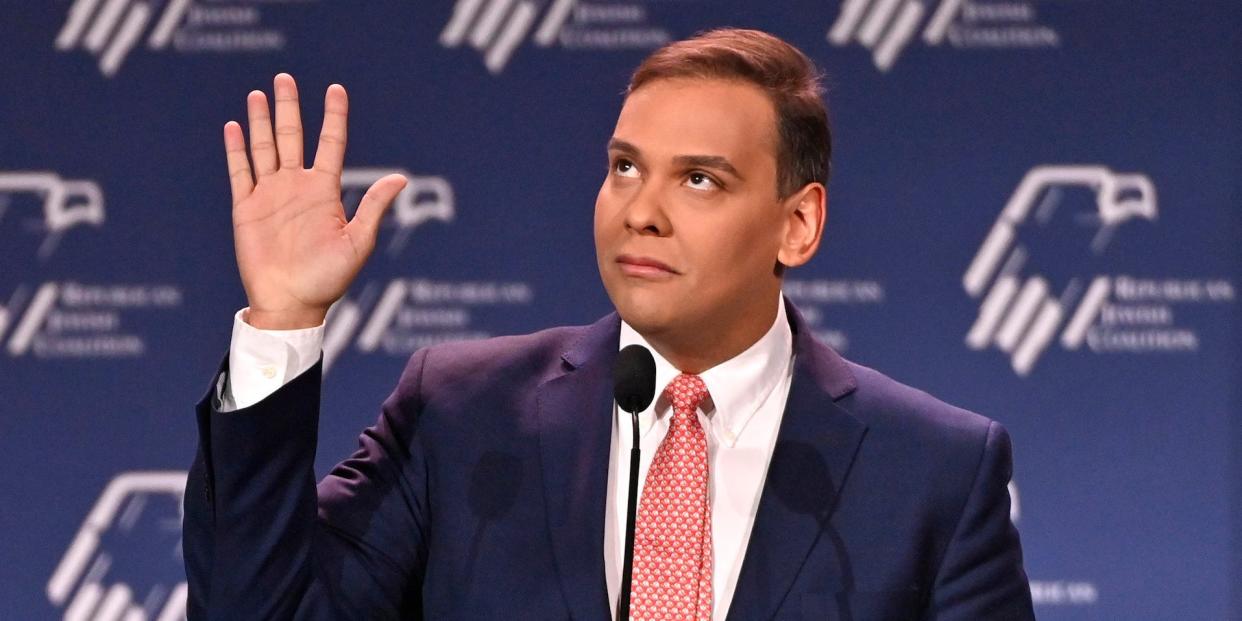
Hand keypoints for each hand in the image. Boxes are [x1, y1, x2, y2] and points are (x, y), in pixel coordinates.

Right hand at [223, 73, 406, 328]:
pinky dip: (237, 150)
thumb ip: (373, 207)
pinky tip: (235, 126)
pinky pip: (240, 172)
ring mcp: (270, 195)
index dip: (333, 116)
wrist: (291, 303)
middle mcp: (297, 187)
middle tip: (285, 78)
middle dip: (289, 108)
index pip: (330, 143)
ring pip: (264, 148)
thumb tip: (401, 178)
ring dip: (262, 121)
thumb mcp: (357, 242)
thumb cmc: (328, 279)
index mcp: (325, 191)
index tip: (336, 89)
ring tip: (260, 93)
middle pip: (292, 136)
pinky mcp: (246, 208)